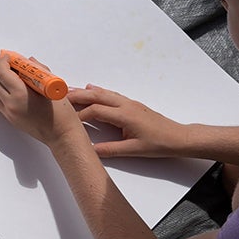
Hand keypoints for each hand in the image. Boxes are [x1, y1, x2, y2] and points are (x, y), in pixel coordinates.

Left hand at [0, 51, 82, 148]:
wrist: (62, 135)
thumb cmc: (61, 113)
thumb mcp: (52, 86)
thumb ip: (38, 70)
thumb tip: (29, 60)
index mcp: (20, 95)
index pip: (3, 73)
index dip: (2, 62)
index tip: (7, 56)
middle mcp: (11, 105)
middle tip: (7, 62)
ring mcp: (9, 114)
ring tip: (7, 73)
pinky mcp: (10, 119)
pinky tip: (7, 87)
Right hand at [69, 86, 193, 159]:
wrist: (177, 137)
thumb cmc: (158, 144)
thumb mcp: (133, 150)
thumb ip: (110, 150)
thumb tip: (91, 150)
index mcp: (124, 116)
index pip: (96, 111)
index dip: (80, 115)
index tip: (69, 120)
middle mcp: (125, 105)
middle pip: (97, 96)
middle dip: (78, 96)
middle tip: (60, 96)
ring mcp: (129, 103)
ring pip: (103, 93)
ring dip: (86, 91)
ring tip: (70, 91)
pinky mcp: (132, 104)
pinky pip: (111, 94)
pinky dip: (98, 91)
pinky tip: (91, 88)